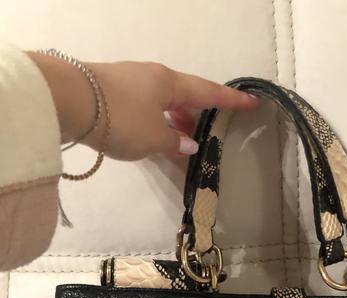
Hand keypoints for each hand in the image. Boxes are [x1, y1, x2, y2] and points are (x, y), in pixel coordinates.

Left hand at [28, 54, 258, 158]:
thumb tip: (188, 143)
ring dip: (172, 121)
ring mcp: (127, 81)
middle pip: (182, 95)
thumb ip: (174, 143)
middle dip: (194, 115)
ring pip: (160, 102)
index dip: (231, 100)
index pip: (208, 92)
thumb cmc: (120, 117)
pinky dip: (153, 122)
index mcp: (169, 82)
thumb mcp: (153, 138)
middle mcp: (151, 77)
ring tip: (177, 142)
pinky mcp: (108, 92)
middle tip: (204, 135)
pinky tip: (150, 137)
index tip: (252, 102)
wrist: (67, 100)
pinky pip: (142, 107)